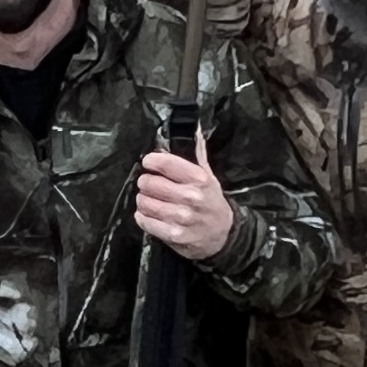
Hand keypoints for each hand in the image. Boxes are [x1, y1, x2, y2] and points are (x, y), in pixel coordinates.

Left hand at [132, 148, 235, 263]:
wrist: (224, 235)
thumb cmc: (212, 203)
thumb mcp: (210, 177)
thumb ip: (199, 156)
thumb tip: (195, 131)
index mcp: (199, 179)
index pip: (165, 163)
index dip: (151, 161)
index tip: (148, 162)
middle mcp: (191, 197)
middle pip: (150, 183)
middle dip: (145, 182)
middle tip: (148, 184)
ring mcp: (181, 217)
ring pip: (145, 202)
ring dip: (142, 200)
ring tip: (147, 200)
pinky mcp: (174, 234)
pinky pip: (146, 221)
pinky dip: (142, 217)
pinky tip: (147, 214)